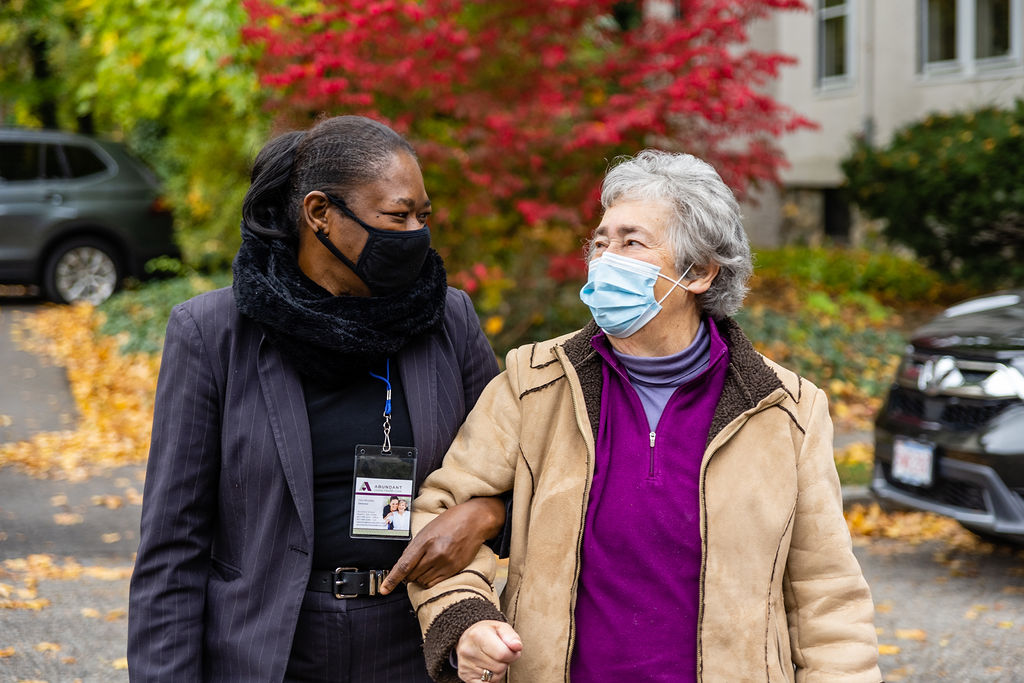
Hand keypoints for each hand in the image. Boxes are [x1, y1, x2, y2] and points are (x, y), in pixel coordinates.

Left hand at [379, 496, 504, 593]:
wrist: (473, 521)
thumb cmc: (450, 522)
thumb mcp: (427, 530)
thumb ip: (415, 547)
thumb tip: (404, 564)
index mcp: (425, 541)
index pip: (404, 565)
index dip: (392, 579)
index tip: (384, 590)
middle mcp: (435, 553)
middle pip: (412, 576)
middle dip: (408, 574)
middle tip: (414, 565)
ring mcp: (446, 562)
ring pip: (423, 581)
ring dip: (419, 578)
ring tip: (426, 565)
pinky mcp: (455, 569)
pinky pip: (435, 583)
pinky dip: (429, 580)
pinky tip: (433, 569)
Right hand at [456, 620, 521, 681]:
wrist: (467, 639)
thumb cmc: (486, 632)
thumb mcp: (500, 627)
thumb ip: (511, 636)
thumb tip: (517, 647)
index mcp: (478, 635)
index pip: (503, 654)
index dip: (512, 655)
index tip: (512, 651)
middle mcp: (469, 650)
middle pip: (500, 667)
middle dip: (505, 662)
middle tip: (499, 654)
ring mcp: (465, 664)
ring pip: (494, 677)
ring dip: (498, 670)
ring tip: (492, 659)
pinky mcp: (465, 675)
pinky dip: (490, 678)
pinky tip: (487, 667)